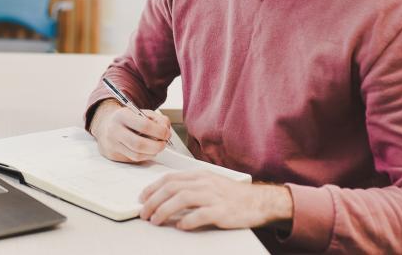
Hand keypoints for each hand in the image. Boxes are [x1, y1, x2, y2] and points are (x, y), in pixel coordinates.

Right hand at [89, 99, 171, 162]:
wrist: (106, 126)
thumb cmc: (127, 119)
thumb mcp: (141, 112)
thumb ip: (157, 119)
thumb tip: (166, 131)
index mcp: (122, 115)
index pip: (144, 125)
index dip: (159, 131)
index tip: (166, 133)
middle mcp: (114, 130)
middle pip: (139, 144)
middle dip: (157, 146)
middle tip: (163, 143)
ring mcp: (112, 144)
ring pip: (137, 155)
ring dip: (152, 153)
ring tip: (156, 147)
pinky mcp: (113, 155)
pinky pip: (133, 159)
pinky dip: (144, 156)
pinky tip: (147, 151)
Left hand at [139, 171, 292, 230]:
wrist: (259, 201)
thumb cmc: (233, 195)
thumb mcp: (210, 183)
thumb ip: (190, 186)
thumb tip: (166, 196)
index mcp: (200, 175)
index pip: (170, 178)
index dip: (153, 188)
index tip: (143, 198)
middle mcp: (205, 183)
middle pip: (172, 188)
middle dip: (153, 201)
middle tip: (144, 213)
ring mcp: (214, 196)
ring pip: (182, 199)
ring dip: (164, 210)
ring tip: (156, 220)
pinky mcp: (222, 211)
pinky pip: (201, 215)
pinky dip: (187, 220)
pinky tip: (180, 226)